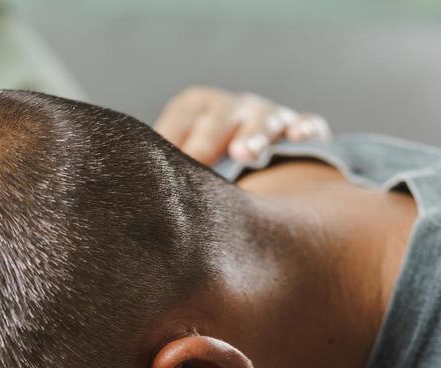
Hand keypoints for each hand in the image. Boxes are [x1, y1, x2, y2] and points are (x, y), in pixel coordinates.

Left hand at [155, 86, 330, 164]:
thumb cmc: (204, 162)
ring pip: (264, 120)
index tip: (161, 162)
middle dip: (209, 137)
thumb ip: (162, 166)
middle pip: (222, 116)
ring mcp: (269, 116)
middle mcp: (234, 107)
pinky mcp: (300, 128)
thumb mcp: (182, 156)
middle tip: (197, 159)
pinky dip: (305, 128)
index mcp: (200, 107)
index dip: (173, 136)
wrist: (252, 158)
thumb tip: (132, 188)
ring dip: (254, 135)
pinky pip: (307, 124)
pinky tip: (299, 138)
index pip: (185, 113)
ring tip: (245, 154)